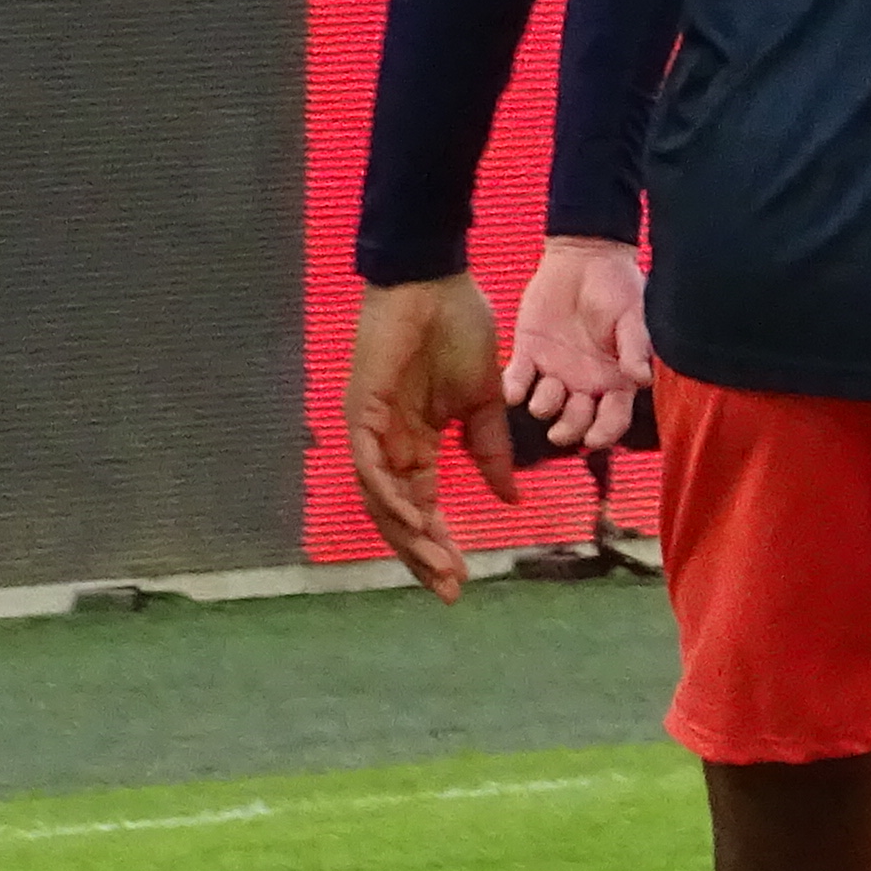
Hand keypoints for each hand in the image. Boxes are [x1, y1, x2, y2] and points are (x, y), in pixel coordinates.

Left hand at [345, 274, 515, 598]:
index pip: (423, 507)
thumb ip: (491, 451)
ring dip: (408, 536)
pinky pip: (369, 464)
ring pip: (381, 499)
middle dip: (423, 555)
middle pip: (398, 515)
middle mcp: (388, 444)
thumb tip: (508, 498)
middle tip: (450, 590)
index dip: (441, 544)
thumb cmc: (459, 329)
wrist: (437, 280)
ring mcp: (371, 428)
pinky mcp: (362, 408)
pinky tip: (412, 520)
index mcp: (415, 442)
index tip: (463, 580)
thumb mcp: (486, 401)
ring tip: (439, 566)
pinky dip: (389, 495)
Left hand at [505, 231, 651, 452]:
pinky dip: (513, 388)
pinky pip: (517, 379)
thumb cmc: (618, 286)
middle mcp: (585, 382)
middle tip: (559, 433)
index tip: (594, 440)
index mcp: (615, 379)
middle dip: (569, 430)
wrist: (585, 257)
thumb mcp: (634, 315)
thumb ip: (636, 346)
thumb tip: (642, 380)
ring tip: (544, 398)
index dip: (605, 434)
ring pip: (546, 405)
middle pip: (577, 421)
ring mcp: (555, 370)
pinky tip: (514, 390)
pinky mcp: (528, 353)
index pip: (613, 418)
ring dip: (545, 408)